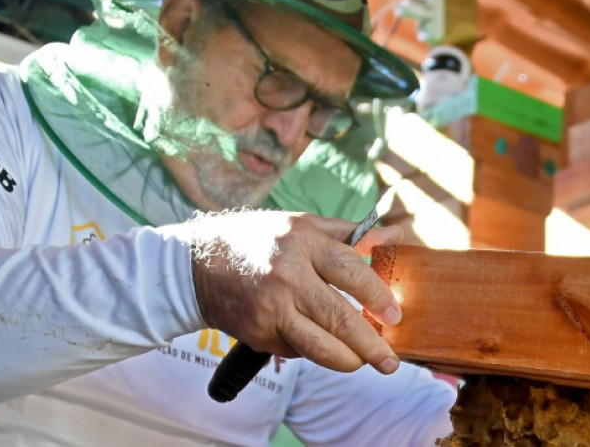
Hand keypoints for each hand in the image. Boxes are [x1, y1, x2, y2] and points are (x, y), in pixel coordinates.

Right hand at [169, 209, 403, 374]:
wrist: (193, 264)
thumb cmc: (255, 239)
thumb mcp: (303, 225)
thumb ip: (352, 234)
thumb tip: (396, 235)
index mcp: (303, 242)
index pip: (352, 272)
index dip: (378, 297)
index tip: (395, 316)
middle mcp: (288, 275)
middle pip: (340, 317)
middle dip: (371, 344)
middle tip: (390, 361)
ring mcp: (270, 307)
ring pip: (320, 345)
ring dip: (348, 360)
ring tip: (364, 364)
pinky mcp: (256, 331)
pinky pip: (296, 349)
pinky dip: (313, 350)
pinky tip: (321, 345)